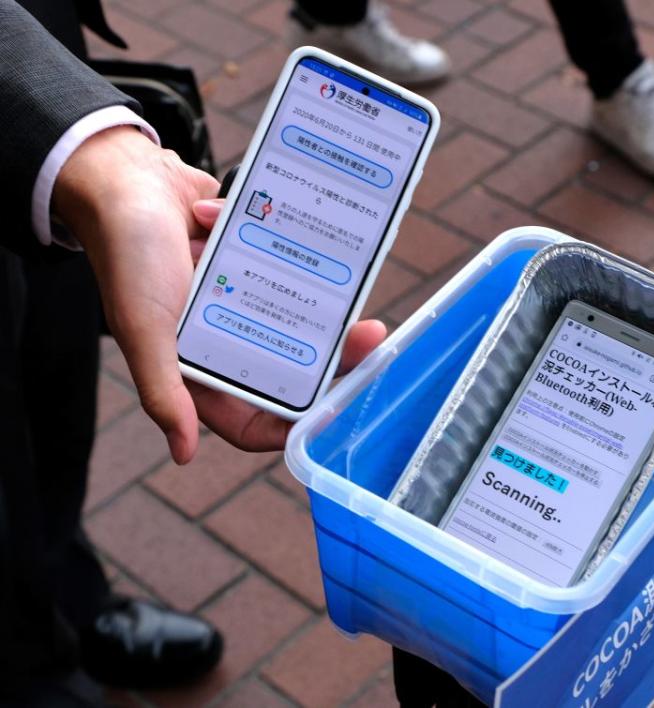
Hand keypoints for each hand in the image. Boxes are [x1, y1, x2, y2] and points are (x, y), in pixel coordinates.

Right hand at [53, 128, 385, 461]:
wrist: (124, 176)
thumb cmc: (127, 253)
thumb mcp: (142, 327)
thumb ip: (161, 388)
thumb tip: (182, 453)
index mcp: (193, 367)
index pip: (250, 420)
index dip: (290, 426)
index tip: (334, 410)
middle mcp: (219, 340)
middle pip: (286, 368)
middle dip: (329, 359)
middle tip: (367, 338)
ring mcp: (238, 301)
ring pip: (295, 319)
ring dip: (323, 308)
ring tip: (354, 290)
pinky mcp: (249, 262)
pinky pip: (286, 269)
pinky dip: (286, 250)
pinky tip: (293, 241)